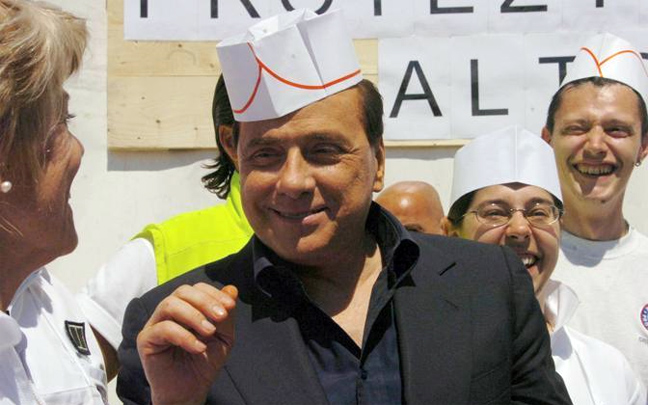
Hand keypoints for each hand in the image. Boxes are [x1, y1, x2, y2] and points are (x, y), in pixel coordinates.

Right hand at [136, 283, 237, 404]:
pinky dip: (184, 336)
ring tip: (209, 332)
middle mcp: (168, 312)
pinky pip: (163, 328)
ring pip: (170, 304)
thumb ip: (226, 315)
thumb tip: (231, 289)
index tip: (230, 307)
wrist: (190, 391)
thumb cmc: (204, 363)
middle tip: (221, 317)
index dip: (214, 293)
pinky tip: (198, 348)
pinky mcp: (146, 340)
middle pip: (182, 291)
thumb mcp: (223, 337)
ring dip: (194, 316)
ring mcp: (155, 324)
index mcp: (186, 308)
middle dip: (205, 301)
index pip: (197, 288)